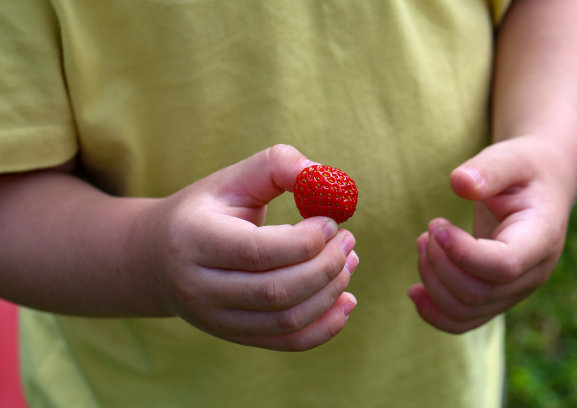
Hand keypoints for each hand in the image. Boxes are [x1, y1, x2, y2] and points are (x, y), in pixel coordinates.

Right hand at [142, 144, 358, 350]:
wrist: (159, 258)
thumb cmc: (205, 212)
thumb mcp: (232, 180)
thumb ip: (277, 166)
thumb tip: (326, 177)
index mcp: (193, 240)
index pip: (257, 251)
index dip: (304, 240)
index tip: (331, 221)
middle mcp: (199, 288)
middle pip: (276, 291)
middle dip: (325, 266)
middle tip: (348, 239)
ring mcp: (216, 320)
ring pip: (287, 319)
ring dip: (330, 291)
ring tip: (349, 260)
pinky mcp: (235, 336)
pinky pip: (287, 342)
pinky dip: (325, 327)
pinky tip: (346, 300)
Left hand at [408, 136, 572, 333]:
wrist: (538, 187)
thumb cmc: (522, 169)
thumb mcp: (510, 158)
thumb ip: (488, 169)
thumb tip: (459, 182)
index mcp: (541, 237)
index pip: (503, 265)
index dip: (462, 252)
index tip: (437, 225)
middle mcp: (532, 272)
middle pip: (478, 293)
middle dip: (438, 264)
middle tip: (426, 232)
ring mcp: (514, 290)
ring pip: (466, 311)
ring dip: (431, 282)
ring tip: (422, 244)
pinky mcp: (495, 296)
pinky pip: (463, 321)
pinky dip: (433, 312)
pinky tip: (414, 291)